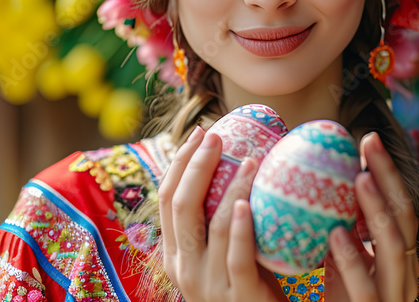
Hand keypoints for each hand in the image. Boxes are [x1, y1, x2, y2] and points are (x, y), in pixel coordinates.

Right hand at [157, 127, 284, 301]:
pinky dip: (239, 226)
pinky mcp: (237, 295)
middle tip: (216, 136)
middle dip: (196, 165)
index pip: (167, 199)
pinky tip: (246, 203)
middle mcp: (184, 267)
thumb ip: (220, 221)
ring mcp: (208, 283)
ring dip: (230, 187)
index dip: (180, 162)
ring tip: (250, 159)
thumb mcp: (222, 254)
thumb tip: (239, 160)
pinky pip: (236, 255)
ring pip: (211, 225)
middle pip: (181, 205)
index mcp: (174, 254)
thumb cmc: (249, 285)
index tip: (200, 133)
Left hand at [325, 132, 418, 301]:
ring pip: (395, 248)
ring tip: (358, 180)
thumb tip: (309, 178)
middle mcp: (402, 274)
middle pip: (404, 217)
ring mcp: (392, 297)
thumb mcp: (335, 262)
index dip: (386, 172)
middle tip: (368, 144)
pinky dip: (353, 259)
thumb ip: (335, 227)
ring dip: (377, 211)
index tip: (366, 138)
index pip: (398, 205)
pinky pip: (368, 288)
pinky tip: (336, 234)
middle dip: (389, 178)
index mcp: (394, 258)